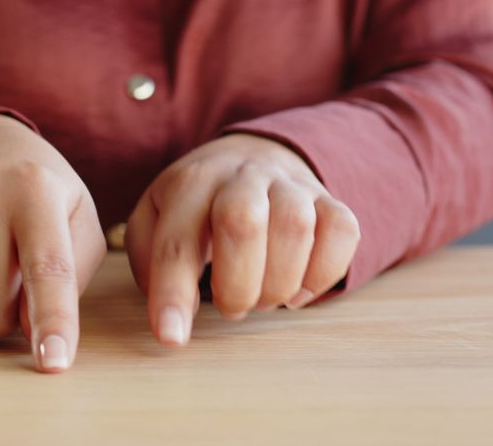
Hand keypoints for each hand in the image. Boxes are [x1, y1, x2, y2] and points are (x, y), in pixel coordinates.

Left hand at [125, 133, 359, 345]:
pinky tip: (297, 290)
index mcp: (190, 183)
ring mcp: (288, 183)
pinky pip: (341, 230)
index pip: (177, 241)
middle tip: (231, 308)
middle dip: (236, 285)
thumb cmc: (197, 204)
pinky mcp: (327, 198)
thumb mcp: (155, 219)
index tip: (172, 337)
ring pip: (295, 227)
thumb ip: (151, 262)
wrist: (250, 154)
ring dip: (278, 282)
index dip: (173, 293)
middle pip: (242, 222)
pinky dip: (322, 272)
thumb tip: (172, 311)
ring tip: (262, 300)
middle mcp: (240, 175)